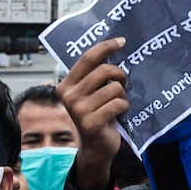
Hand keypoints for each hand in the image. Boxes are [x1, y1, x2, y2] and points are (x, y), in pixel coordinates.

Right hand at [57, 38, 128, 170]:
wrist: (95, 148)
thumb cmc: (96, 116)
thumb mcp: (89, 94)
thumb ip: (94, 76)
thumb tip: (114, 48)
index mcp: (66, 86)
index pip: (87, 58)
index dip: (106, 47)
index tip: (122, 41)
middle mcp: (69, 97)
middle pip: (104, 71)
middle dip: (120, 75)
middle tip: (123, 82)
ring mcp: (79, 111)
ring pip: (114, 88)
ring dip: (122, 95)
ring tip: (118, 104)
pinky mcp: (92, 123)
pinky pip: (118, 104)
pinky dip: (124, 108)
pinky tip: (118, 115)